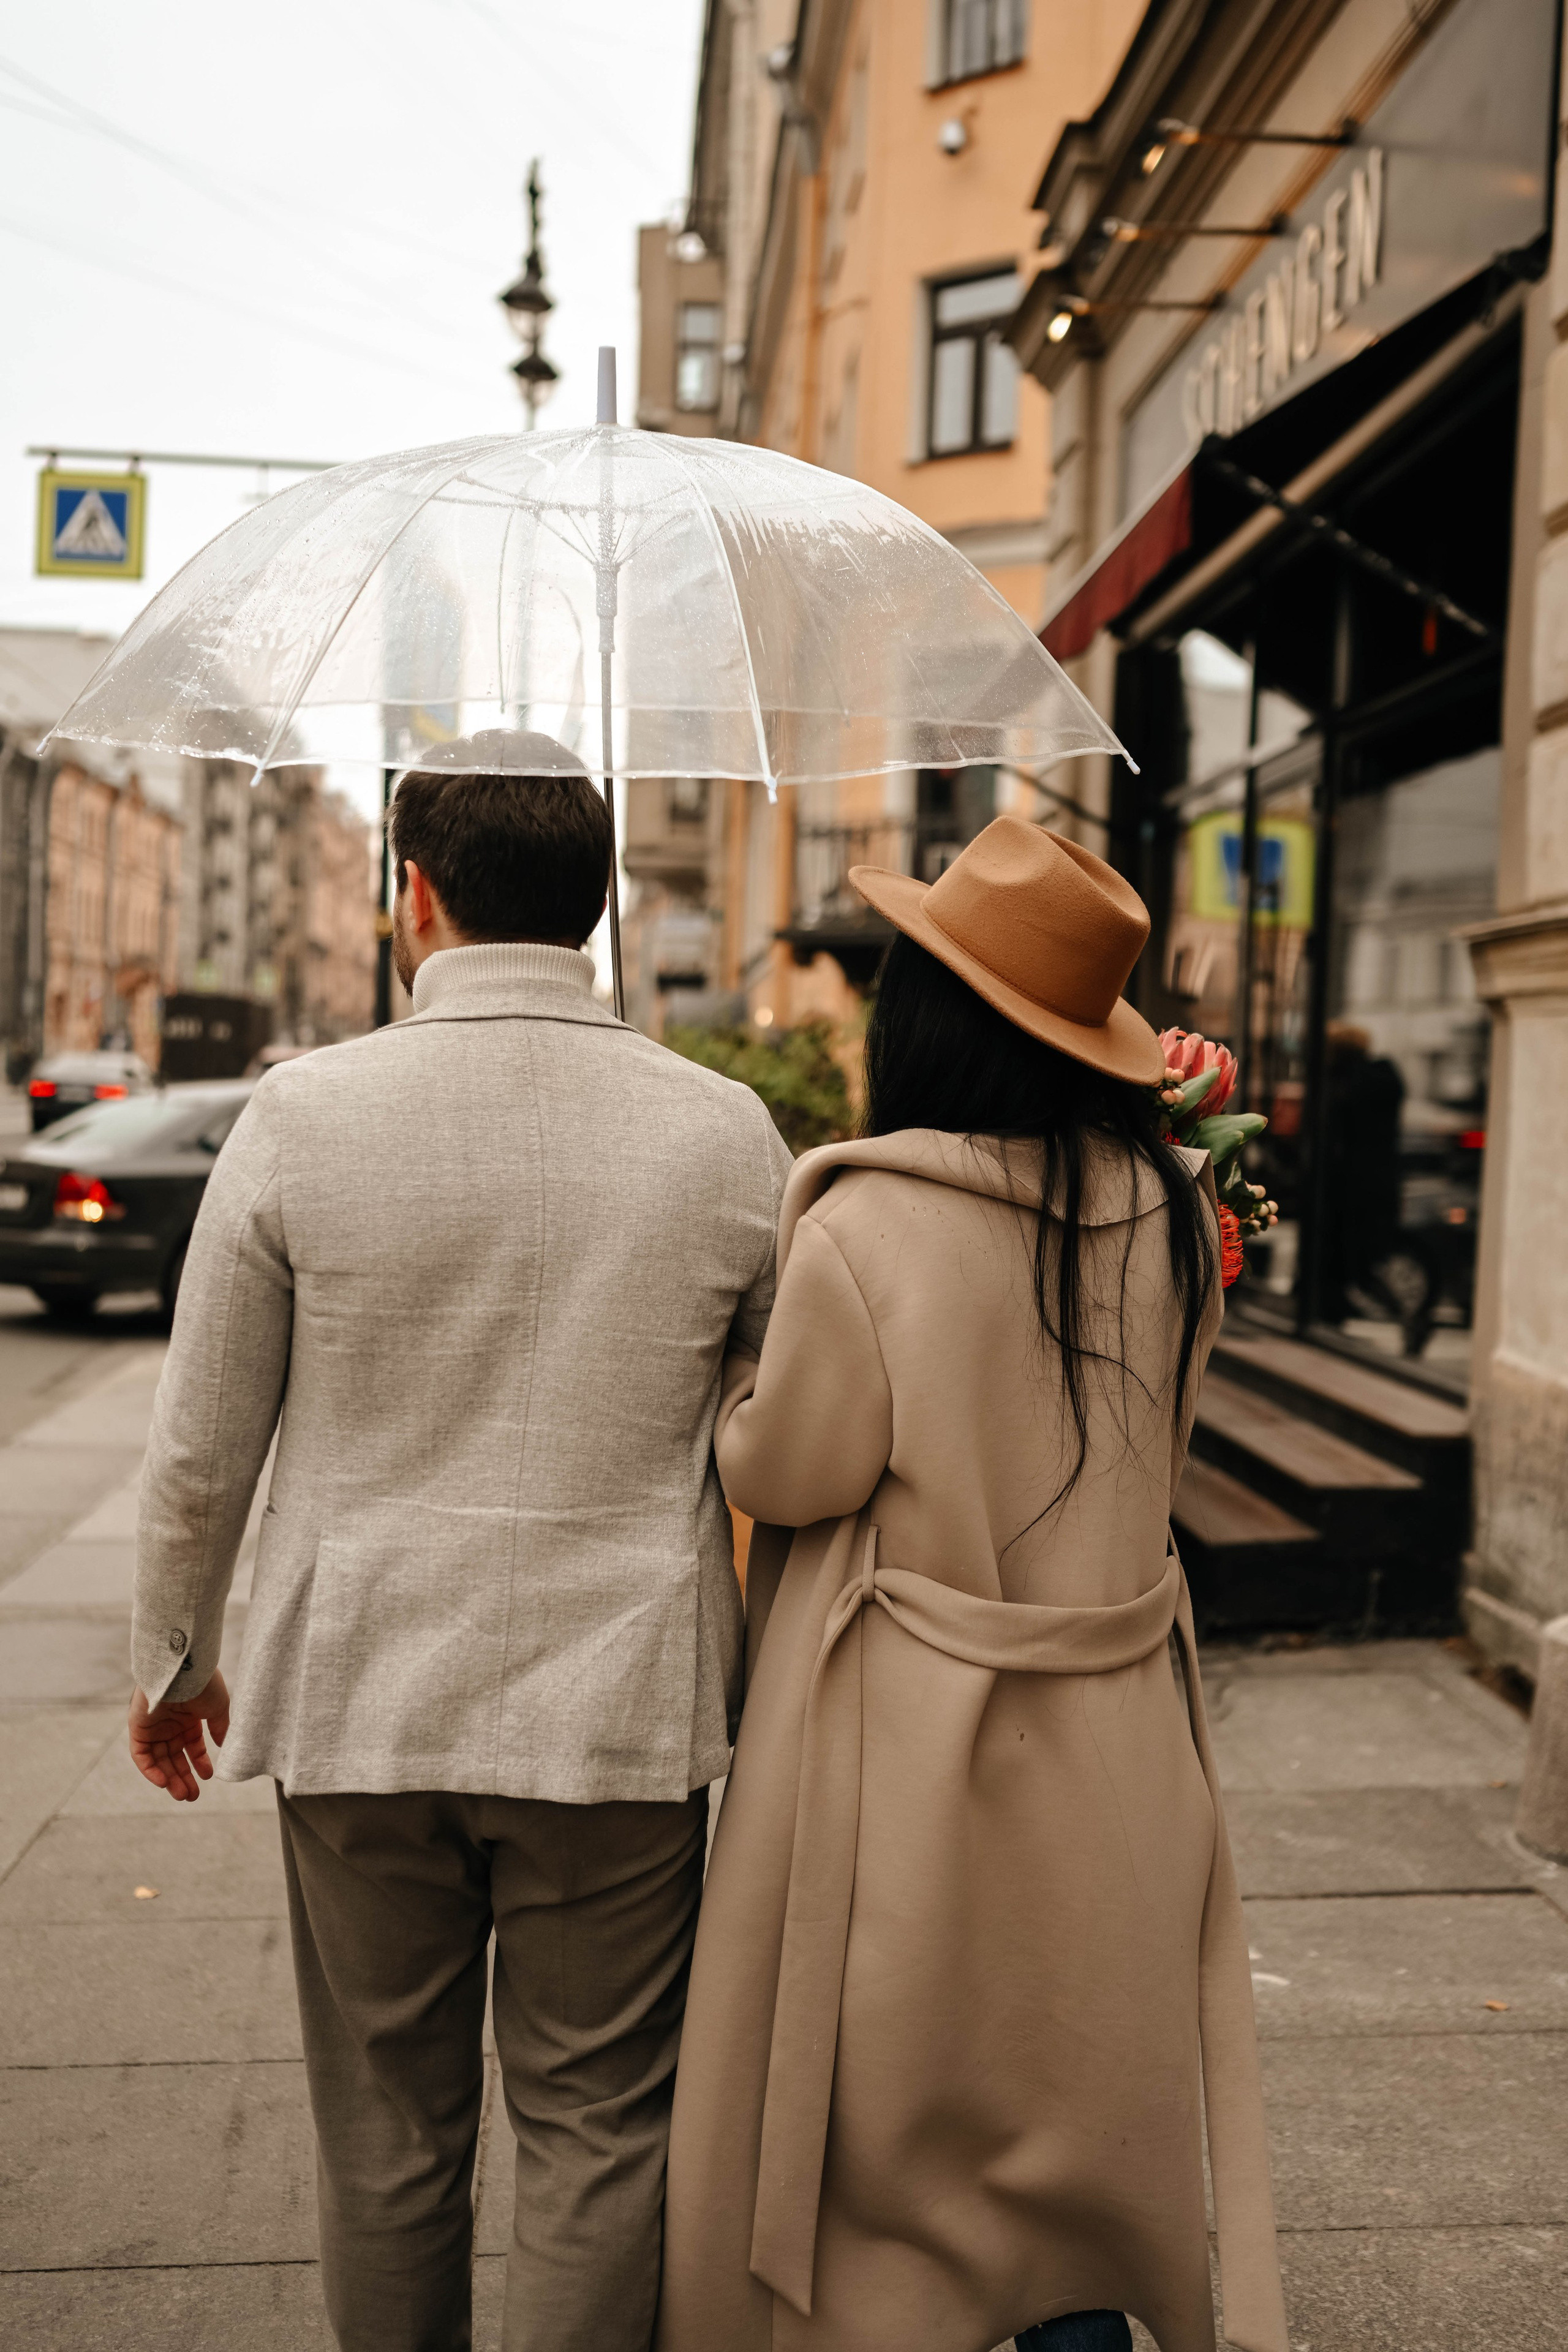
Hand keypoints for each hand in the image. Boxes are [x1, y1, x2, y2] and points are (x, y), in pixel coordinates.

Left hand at [128, 1669, 231, 1801]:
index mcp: (188, 1717)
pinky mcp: (138, 1729)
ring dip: (170, 1778)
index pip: (192, 1745)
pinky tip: (164, 1783)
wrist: (182, 1670)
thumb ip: (219, 1727)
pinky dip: (151, 1770)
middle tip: (192, 1796)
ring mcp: (153, 1726)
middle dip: (184, 1777)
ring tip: (182, 1795)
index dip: (199, 1762)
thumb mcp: (218, 1708)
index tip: (208, 1776)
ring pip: (159, 1760)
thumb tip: (224, 1744)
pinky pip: (141, 1756)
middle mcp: (170, 1723)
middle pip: (174, 1757)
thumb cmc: (202, 1684)